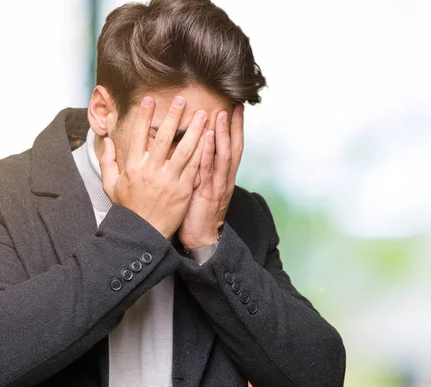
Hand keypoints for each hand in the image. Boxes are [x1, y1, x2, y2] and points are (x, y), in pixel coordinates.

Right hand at [100, 95, 206, 239]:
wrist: (142, 233)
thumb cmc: (128, 209)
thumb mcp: (110, 186)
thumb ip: (108, 162)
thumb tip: (107, 141)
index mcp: (133, 167)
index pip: (138, 135)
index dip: (144, 116)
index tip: (150, 100)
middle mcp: (151, 170)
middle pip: (164, 137)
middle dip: (173, 116)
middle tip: (181, 100)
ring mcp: (169, 179)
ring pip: (184, 149)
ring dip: (195, 130)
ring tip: (203, 114)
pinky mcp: (183, 189)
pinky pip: (195, 166)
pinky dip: (203, 151)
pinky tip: (210, 138)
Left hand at [178, 105, 243, 249]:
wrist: (201, 237)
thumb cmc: (198, 211)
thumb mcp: (202, 186)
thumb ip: (201, 168)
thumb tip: (194, 148)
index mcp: (225, 176)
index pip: (233, 148)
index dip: (236, 129)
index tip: (236, 108)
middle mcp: (225, 178)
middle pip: (233, 148)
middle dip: (234, 127)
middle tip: (233, 106)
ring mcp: (218, 186)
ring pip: (223, 156)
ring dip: (222, 134)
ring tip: (221, 114)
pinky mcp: (207, 193)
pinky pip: (208, 169)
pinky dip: (208, 152)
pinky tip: (206, 137)